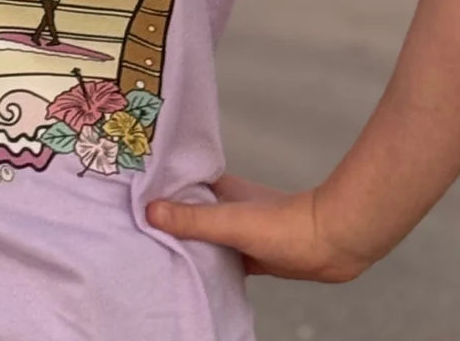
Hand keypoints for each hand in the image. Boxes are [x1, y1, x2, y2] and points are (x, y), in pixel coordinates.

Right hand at [145, 173, 374, 283]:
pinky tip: (190, 275)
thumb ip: (192, 219)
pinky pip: (218, 259)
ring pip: (202, 236)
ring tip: (153, 251)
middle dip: (164, 218)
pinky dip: (205, 265)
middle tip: (132, 228)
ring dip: (184, 243)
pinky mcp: (250, 254)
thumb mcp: (231, 221)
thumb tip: (150, 210)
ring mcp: (238, 230)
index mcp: (219, 188)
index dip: (155, 188)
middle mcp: (226, 205)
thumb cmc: (285, 225)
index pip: (178, 184)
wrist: (331, 243)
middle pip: (187, 211)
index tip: (128, 194)